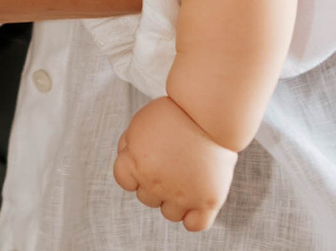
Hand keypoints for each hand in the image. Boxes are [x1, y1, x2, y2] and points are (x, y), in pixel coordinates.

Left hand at [112, 96, 240, 232]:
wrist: (210, 110)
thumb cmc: (176, 113)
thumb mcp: (140, 121)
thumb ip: (129, 146)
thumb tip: (127, 161)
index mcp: (135, 163)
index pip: (124, 182)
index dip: (135, 169)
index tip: (150, 156)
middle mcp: (155, 183)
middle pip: (146, 198)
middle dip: (155, 182)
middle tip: (173, 161)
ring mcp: (182, 194)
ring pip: (169, 213)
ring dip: (174, 199)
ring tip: (187, 175)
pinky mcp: (207, 200)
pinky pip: (195, 224)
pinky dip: (193, 218)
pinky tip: (196, 202)